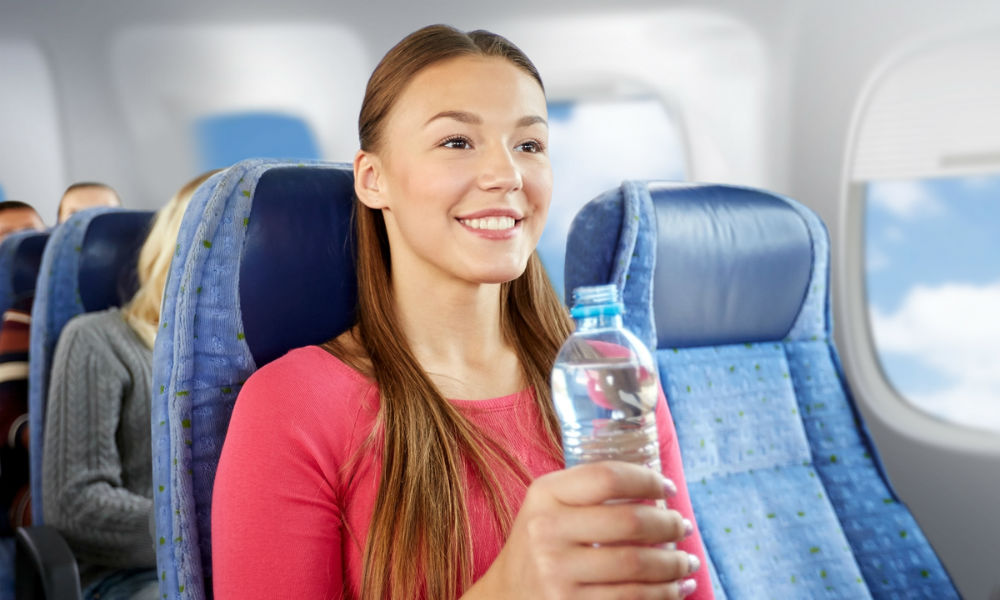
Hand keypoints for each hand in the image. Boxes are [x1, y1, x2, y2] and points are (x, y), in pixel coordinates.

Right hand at [467, 461, 699, 598]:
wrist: (505, 595)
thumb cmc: (540, 543)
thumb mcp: (548, 505)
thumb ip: (588, 491)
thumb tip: (657, 487)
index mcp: (545, 494)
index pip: (608, 477)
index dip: (647, 479)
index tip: (669, 487)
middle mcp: (547, 531)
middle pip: (630, 522)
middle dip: (669, 524)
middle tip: (684, 526)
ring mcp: (556, 573)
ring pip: (637, 566)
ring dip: (674, 565)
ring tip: (688, 561)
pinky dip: (663, 595)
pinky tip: (676, 588)